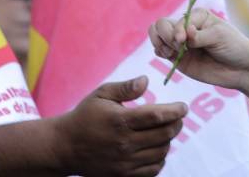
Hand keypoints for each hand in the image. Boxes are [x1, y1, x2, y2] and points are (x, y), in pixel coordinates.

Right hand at [55, 76, 186, 175]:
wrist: (64, 147)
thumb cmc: (85, 116)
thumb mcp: (101, 95)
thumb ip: (125, 87)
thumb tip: (146, 80)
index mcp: (120, 121)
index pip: (157, 116)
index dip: (175, 111)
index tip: (183, 107)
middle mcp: (124, 143)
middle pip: (164, 135)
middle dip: (176, 124)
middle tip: (178, 117)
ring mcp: (125, 162)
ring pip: (161, 152)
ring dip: (169, 140)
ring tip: (166, 130)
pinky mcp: (123, 175)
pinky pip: (153, 169)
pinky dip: (160, 158)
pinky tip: (156, 147)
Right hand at [149, 9, 248, 89]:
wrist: (241, 70)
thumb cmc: (234, 47)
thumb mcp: (219, 36)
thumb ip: (199, 36)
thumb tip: (184, 33)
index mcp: (197, 17)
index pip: (176, 20)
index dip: (176, 30)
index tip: (184, 42)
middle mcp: (186, 27)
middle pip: (160, 25)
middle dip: (165, 36)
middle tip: (177, 47)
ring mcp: (181, 43)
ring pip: (157, 36)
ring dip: (159, 43)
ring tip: (171, 53)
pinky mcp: (178, 58)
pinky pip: (160, 51)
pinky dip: (160, 52)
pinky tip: (170, 57)